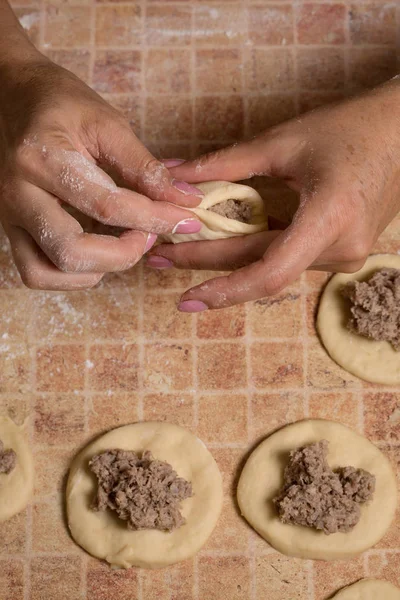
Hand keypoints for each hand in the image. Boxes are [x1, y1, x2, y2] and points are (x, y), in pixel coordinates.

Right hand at [0, 57, 202, 289]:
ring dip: (93, 271)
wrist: (13, 95)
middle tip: (148, 237)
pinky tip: (97, 255)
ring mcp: (9, 215)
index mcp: (41, 159)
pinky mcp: (11, 228)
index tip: (185, 220)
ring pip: (44, 272)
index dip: (154, 218)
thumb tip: (185, 200)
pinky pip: (35, 272)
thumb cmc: (61, 103)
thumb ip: (144, 167)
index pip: (107, 206)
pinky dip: (71, 275)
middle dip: (122, 255)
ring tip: (121, 248)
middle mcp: (18, 194)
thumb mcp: (107, 124)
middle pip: (71, 251)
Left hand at [149, 79, 399, 310]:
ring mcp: (344, 255)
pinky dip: (255, 254)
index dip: (224, 289)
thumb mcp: (283, 142)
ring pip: (274, 267)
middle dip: (210, 270)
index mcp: (330, 218)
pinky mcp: (341, 252)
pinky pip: (290, 259)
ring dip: (230, 261)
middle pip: (263, 269)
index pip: (270, 271)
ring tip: (183, 252)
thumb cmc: (350, 128)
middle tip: (162, 262)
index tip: (185, 297)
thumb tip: (174, 174)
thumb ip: (225, 163)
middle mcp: (340, 248)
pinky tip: (223, 247)